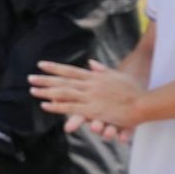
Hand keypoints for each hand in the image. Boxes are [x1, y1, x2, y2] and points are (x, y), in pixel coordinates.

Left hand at [29, 58, 144, 131]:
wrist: (145, 103)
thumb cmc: (134, 90)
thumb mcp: (118, 76)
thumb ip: (103, 70)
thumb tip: (91, 64)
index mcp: (95, 77)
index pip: (70, 70)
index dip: (55, 68)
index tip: (41, 65)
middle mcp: (90, 85)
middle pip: (63, 81)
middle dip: (45, 79)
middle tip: (29, 78)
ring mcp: (91, 97)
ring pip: (64, 93)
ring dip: (47, 91)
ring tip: (32, 90)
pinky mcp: (93, 110)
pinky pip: (71, 108)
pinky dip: (57, 106)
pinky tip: (44, 105)